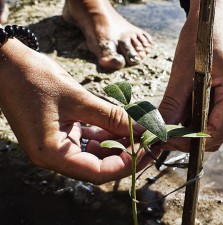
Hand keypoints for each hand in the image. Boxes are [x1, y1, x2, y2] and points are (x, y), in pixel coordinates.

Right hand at [0, 39, 153, 183]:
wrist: (8, 64)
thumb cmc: (34, 79)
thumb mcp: (78, 99)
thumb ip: (111, 116)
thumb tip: (142, 129)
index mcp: (52, 154)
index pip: (98, 172)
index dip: (126, 164)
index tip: (147, 150)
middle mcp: (54, 155)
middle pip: (98, 165)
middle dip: (125, 154)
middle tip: (148, 142)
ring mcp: (57, 145)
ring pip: (95, 152)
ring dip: (117, 143)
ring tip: (137, 132)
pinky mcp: (60, 133)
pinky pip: (88, 140)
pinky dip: (105, 134)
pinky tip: (119, 124)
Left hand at [158, 0, 222, 151]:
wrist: (212, 16)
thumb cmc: (202, 37)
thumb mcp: (184, 72)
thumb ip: (173, 104)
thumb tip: (157, 130)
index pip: (217, 132)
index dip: (191, 142)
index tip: (167, 141)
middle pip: (215, 133)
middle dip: (189, 140)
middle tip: (163, 137)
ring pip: (211, 125)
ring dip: (189, 130)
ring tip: (166, 128)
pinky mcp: (222, 92)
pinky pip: (209, 114)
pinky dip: (191, 119)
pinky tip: (175, 117)